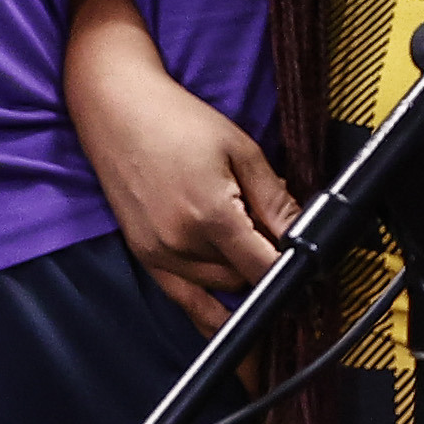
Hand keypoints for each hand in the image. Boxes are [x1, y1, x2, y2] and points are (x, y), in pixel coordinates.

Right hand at [67, 0, 297, 336]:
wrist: (117, 110)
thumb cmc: (176, 121)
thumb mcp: (241, 150)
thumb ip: (274, 199)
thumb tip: (302, 233)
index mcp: (211, 216)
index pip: (263, 268)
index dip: (290, 270)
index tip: (305, 264)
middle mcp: (180, 244)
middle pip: (241, 281)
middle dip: (264, 266)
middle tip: (275, 242)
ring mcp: (157, 255)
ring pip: (215, 292)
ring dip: (238, 280)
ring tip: (249, 252)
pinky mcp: (143, 256)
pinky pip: (182, 299)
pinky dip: (207, 307)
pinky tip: (228, 312)